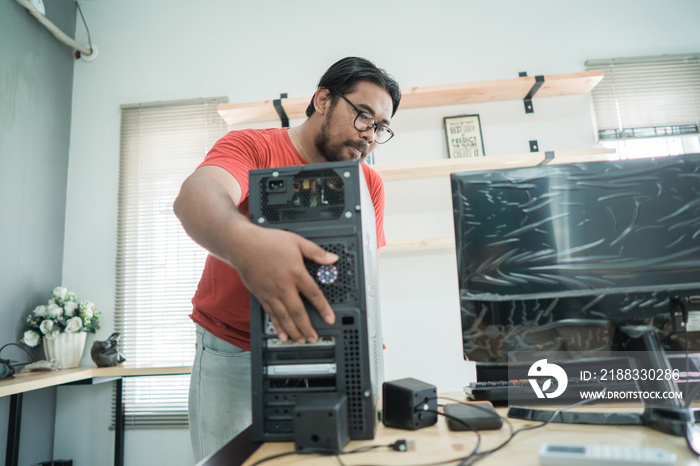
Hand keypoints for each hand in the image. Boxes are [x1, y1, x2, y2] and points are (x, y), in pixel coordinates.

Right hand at [235, 226, 336, 343]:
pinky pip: (271, 314)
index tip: (329, 319)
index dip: (323, 308)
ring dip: (293, 330)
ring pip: (284, 316)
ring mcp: (271, 292)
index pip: (313, 294)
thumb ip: (316, 252)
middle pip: (298, 311)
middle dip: (307, 327)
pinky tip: (282, 334)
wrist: (242, 245)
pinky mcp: (261, 295)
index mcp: (295, 272)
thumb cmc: (267, 241)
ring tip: (301, 340)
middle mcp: (283, 285)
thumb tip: (332, 258)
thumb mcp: (296, 241)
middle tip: (314, 338)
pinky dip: (278, 326)